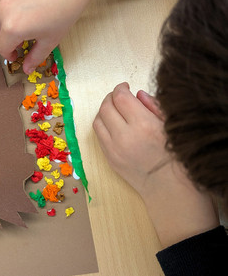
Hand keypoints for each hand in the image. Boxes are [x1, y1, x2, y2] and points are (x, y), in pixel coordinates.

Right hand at [0, 0, 134, 73]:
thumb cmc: (65, 10)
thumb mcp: (50, 39)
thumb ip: (35, 57)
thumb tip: (26, 69)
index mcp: (13, 28)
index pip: (2, 47)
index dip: (10, 54)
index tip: (17, 55)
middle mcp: (3, 11)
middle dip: (2, 41)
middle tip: (17, 43)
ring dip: (3, 25)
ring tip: (24, 24)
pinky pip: (1, 2)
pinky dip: (8, 10)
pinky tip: (26, 8)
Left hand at [93, 83, 218, 246]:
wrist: (170, 188)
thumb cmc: (177, 156)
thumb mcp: (172, 126)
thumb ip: (153, 106)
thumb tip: (137, 94)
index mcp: (143, 125)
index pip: (121, 97)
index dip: (121, 88)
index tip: (125, 87)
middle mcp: (124, 136)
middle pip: (106, 107)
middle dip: (111, 98)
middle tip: (118, 96)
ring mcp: (114, 149)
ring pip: (98, 121)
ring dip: (104, 111)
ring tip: (114, 110)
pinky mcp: (109, 159)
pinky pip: (99, 137)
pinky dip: (102, 126)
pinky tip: (113, 125)